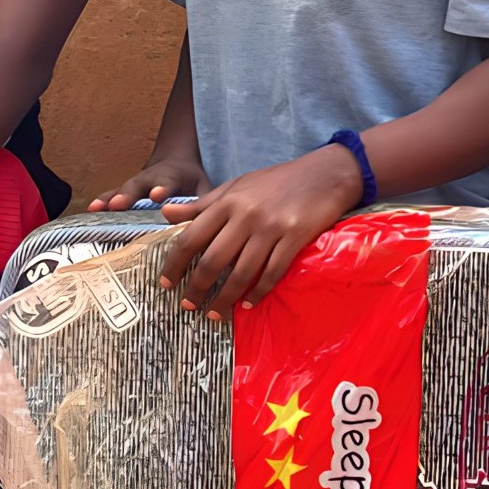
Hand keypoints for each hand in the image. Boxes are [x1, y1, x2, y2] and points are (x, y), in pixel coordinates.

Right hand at [88, 151, 206, 212]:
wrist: (175, 163)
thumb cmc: (192, 183)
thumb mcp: (205, 189)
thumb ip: (206, 205)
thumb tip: (212, 228)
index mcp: (174, 177)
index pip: (168, 182)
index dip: (162, 189)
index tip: (157, 195)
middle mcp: (150, 180)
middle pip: (138, 186)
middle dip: (128, 195)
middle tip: (118, 204)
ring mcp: (135, 185)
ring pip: (121, 191)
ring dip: (109, 200)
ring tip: (97, 209)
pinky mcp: (124, 193)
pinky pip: (110, 198)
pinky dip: (101, 203)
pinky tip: (90, 211)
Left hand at [151, 149, 363, 312]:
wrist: (324, 174)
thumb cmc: (276, 181)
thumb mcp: (235, 186)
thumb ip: (201, 204)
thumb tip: (165, 213)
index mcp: (227, 202)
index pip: (191, 238)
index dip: (175, 264)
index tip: (166, 283)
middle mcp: (245, 216)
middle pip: (213, 260)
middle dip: (197, 288)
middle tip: (188, 306)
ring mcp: (271, 228)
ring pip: (241, 273)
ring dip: (225, 299)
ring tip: (214, 315)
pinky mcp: (294, 239)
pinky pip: (271, 273)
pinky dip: (258, 293)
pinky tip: (248, 305)